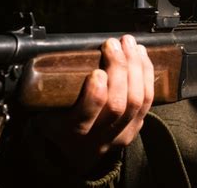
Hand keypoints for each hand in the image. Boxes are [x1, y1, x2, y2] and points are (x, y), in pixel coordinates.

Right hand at [36, 35, 153, 174]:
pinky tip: (142, 56)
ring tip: (131, 45)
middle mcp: (98, 137)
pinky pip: (148, 100)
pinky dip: (147, 74)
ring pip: (136, 100)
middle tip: (115, 44)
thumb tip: (68, 56)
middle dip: (120, 69)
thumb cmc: (59, 121)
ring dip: (136, 67)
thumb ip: (56, 90)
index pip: (85, 117)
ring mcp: (120, 134)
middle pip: (117, 104)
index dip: (95, 95)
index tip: (97, 72)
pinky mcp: (136, 128)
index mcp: (70, 132)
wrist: (77, 152)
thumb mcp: (48, 109)